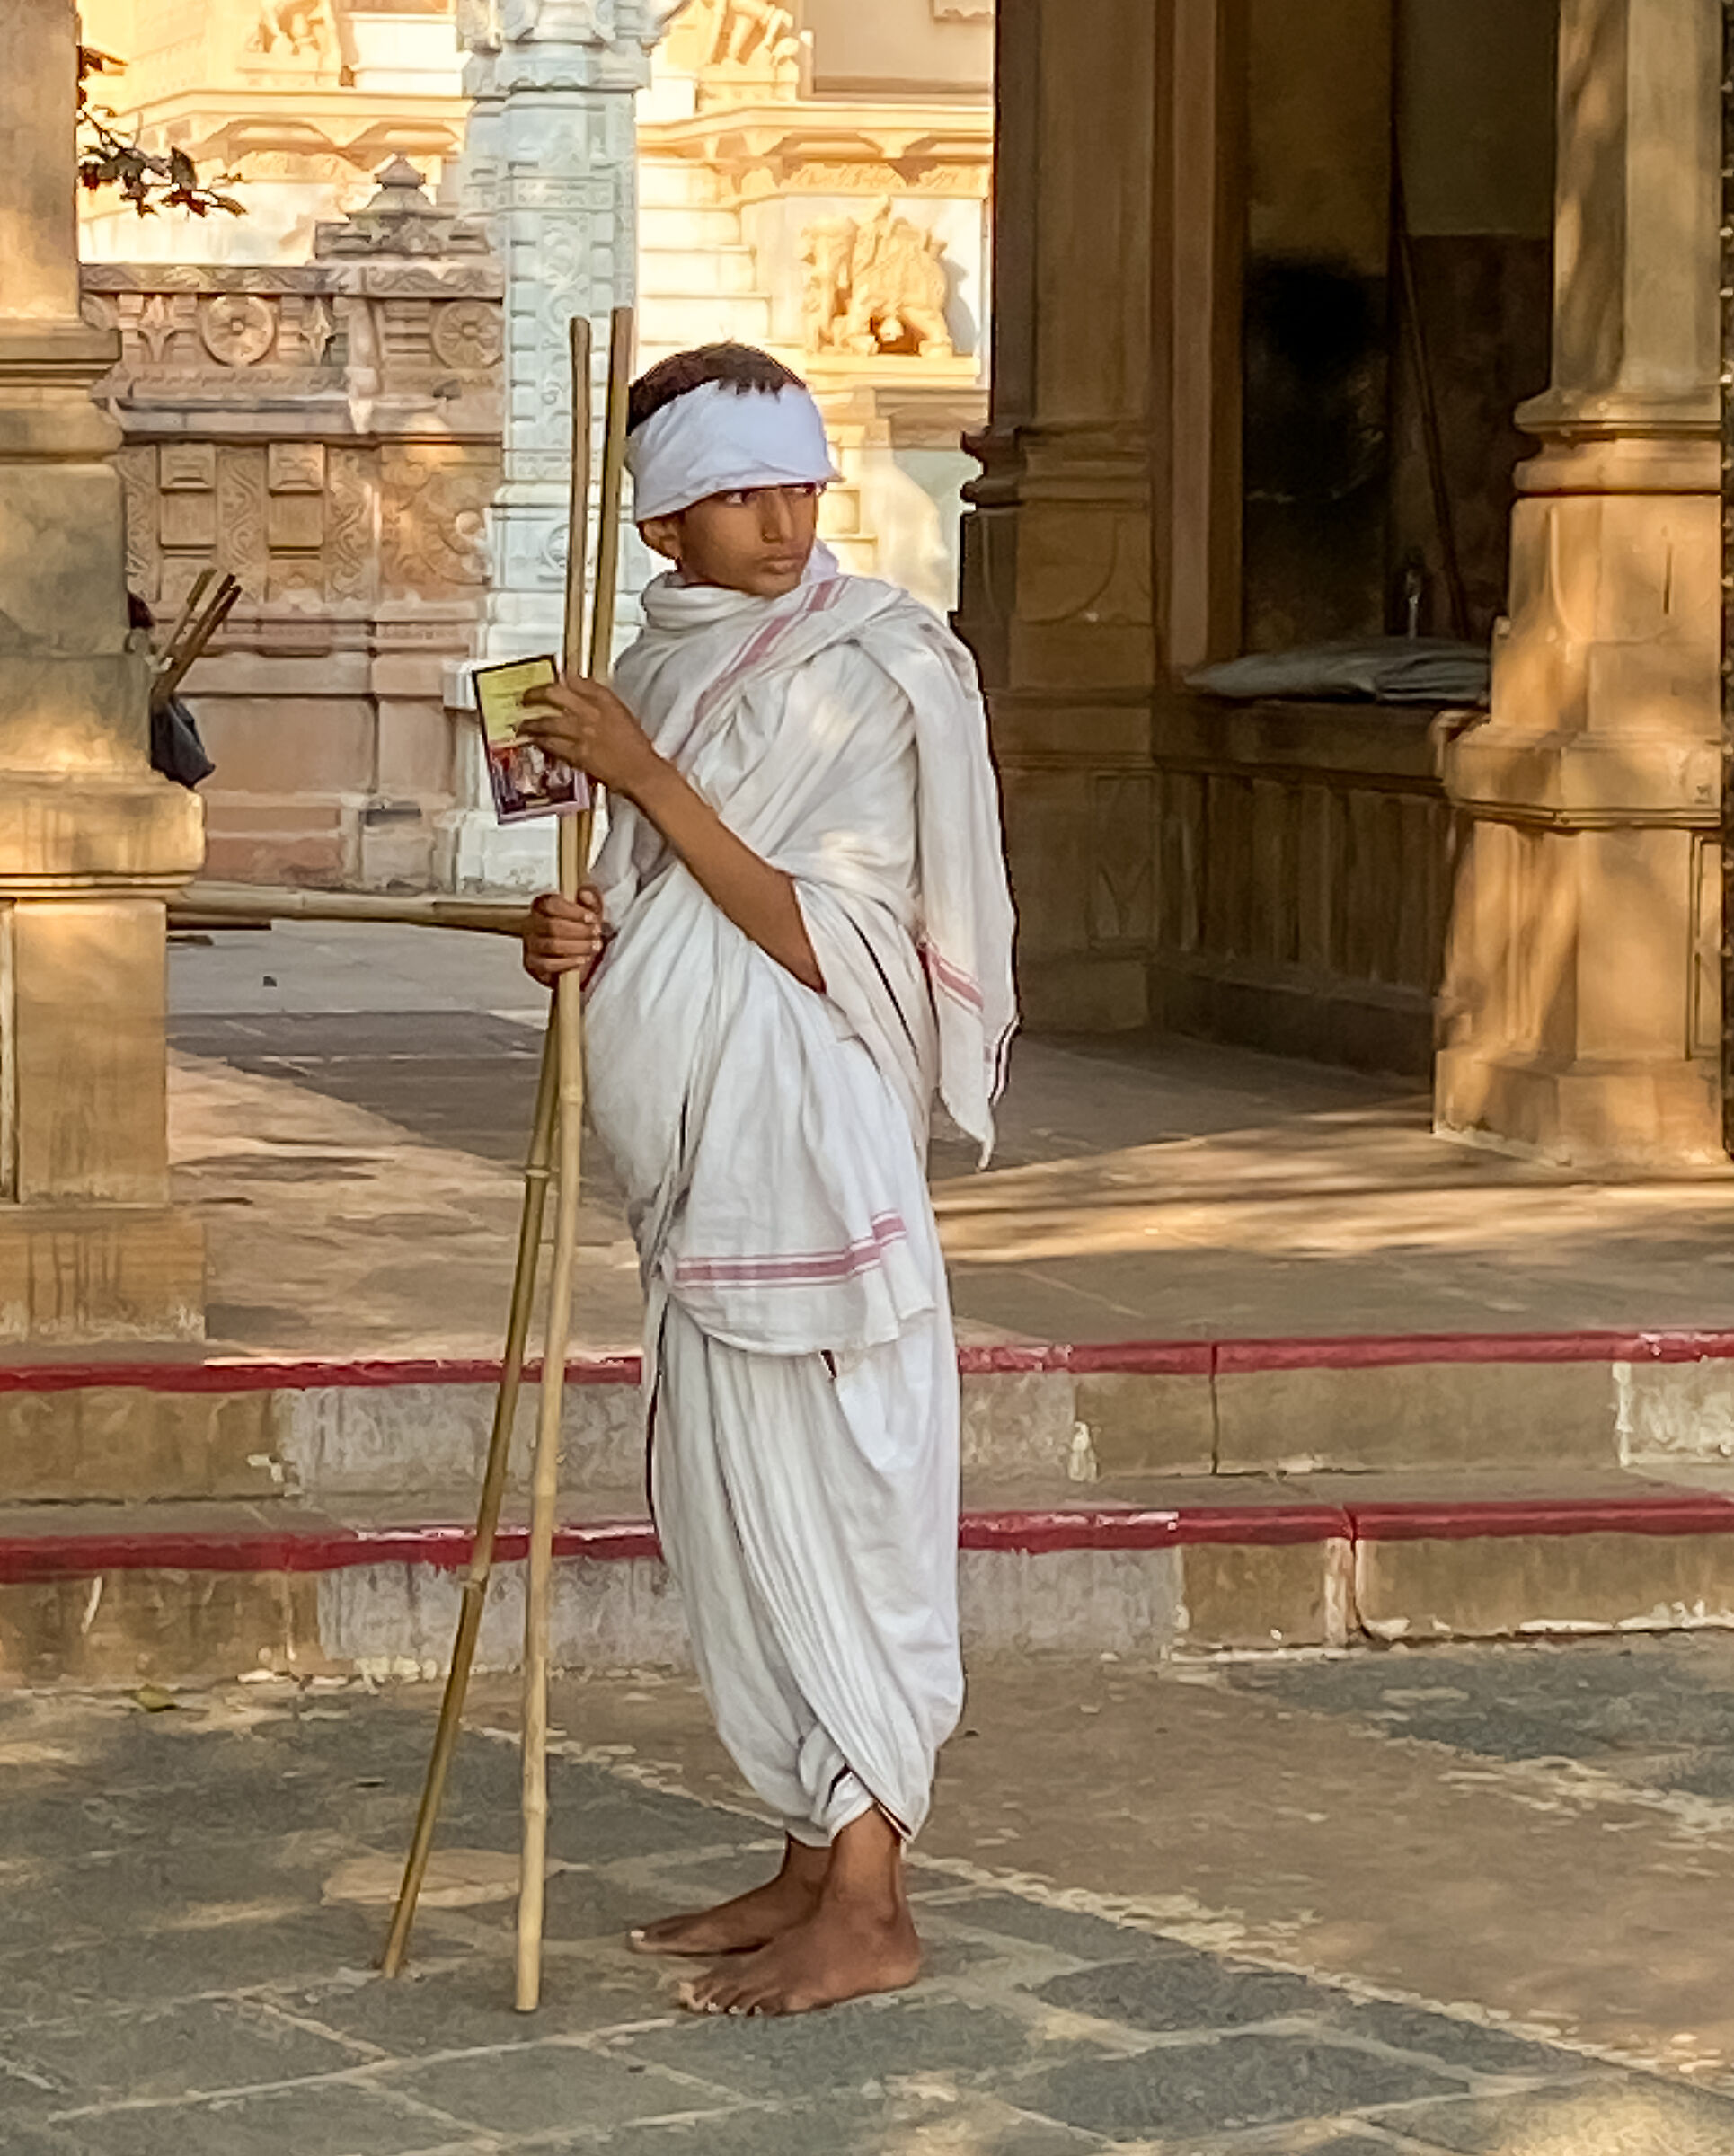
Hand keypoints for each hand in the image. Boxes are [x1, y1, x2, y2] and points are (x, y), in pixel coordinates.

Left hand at [519, 677, 665, 802]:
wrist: (641, 770)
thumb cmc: (636, 747)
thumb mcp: (622, 716)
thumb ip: (602, 704)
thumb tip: (582, 698)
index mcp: (606, 700)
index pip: (577, 680)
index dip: (560, 678)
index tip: (552, 681)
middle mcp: (591, 711)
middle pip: (554, 693)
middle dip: (536, 694)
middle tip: (526, 698)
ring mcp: (581, 732)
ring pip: (547, 721)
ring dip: (531, 723)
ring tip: (522, 725)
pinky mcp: (576, 753)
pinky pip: (551, 744)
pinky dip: (540, 742)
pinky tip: (534, 741)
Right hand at [522, 887, 606, 988]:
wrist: (575, 955)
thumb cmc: (579, 929)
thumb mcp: (589, 911)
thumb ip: (590, 900)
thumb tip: (585, 895)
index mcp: (542, 906)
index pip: (551, 904)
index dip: (573, 911)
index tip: (591, 918)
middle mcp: (532, 923)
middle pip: (552, 926)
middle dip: (579, 931)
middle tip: (596, 933)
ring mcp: (530, 944)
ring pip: (552, 945)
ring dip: (577, 946)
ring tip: (593, 947)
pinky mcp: (533, 964)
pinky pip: (548, 964)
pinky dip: (568, 963)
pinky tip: (581, 959)